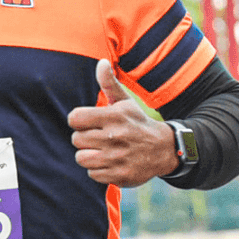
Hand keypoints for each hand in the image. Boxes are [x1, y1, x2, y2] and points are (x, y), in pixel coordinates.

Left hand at [66, 59, 176, 186]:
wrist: (164, 150)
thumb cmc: (137, 123)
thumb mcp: (125, 103)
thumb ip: (110, 84)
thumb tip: (101, 62)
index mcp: (115, 116)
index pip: (75, 118)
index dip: (78, 120)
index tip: (87, 122)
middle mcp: (115, 137)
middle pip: (76, 139)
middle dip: (84, 138)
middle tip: (99, 137)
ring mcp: (117, 158)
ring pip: (81, 158)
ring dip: (89, 155)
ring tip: (102, 150)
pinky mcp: (120, 176)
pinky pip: (92, 174)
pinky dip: (98, 170)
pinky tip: (110, 163)